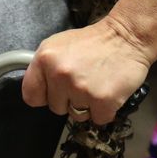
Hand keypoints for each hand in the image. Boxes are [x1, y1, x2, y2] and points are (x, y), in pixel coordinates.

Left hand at [21, 17, 151, 125]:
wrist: (126, 37)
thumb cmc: (91, 42)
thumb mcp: (57, 46)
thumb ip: (43, 68)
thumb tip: (39, 89)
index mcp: (43, 59)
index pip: (30, 95)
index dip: (43, 96)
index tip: (53, 92)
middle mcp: (59, 75)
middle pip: (55, 108)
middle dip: (68, 99)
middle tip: (83, 82)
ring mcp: (80, 89)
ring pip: (77, 115)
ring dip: (87, 106)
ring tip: (96, 85)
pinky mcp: (102, 101)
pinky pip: (98, 119)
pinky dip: (105, 111)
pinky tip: (108, 92)